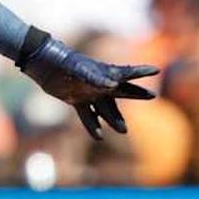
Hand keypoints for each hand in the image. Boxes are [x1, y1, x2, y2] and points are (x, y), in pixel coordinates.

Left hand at [20, 36, 158, 138]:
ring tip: (123, 130)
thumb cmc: (61, 61)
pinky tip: (98, 136)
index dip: (141, 72)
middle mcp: (99, 82)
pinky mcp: (76, 99)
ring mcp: (88, 91)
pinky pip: (87, 115)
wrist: (41, 64)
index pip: (126, 72)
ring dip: (114, 118)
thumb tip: (111, 85)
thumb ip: (94, 77)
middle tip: (153, 96)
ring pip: (106, 108)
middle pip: (122, 91)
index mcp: (103, 72)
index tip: (156, 69)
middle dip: (137, 94)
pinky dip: (92, 125)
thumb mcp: (77, 68)